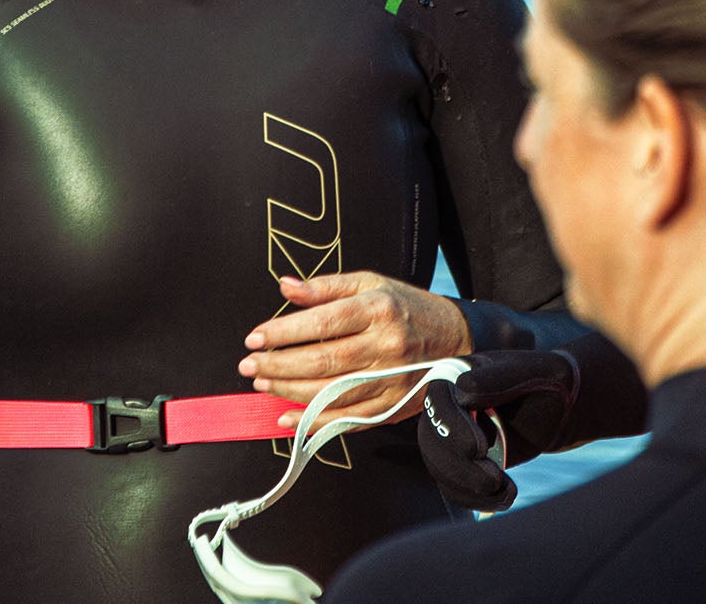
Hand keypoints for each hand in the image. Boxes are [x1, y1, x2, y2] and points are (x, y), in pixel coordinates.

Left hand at [238, 272, 471, 426]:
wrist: (456, 339)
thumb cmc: (405, 306)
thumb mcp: (370, 283)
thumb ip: (326, 287)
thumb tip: (286, 287)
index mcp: (378, 309)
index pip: (322, 323)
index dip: (284, 332)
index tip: (255, 337)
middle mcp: (385, 346)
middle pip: (323, 361)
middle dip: (279, 365)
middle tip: (249, 365)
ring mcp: (390, 381)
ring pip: (332, 393)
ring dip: (290, 392)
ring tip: (263, 385)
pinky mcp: (391, 406)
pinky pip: (348, 419)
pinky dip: (315, 422)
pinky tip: (288, 419)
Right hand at [416, 349, 580, 509]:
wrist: (554, 407)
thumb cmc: (545, 382)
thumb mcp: (531, 373)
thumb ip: (499, 379)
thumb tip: (462, 390)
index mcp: (455, 375)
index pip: (438, 403)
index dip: (452, 429)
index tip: (480, 448)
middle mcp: (445, 406)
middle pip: (431, 442)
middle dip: (461, 468)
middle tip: (495, 478)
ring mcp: (449, 437)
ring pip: (440, 471)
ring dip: (470, 488)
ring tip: (506, 488)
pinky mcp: (461, 463)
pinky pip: (454, 489)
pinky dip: (476, 501)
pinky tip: (504, 496)